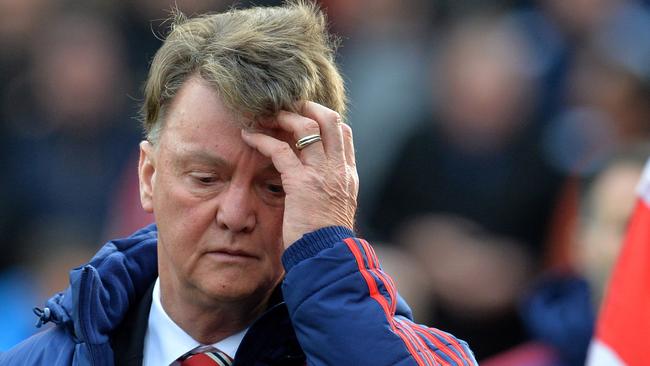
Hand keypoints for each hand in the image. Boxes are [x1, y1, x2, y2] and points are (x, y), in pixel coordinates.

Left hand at [241, 101, 357, 247]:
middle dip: (307, 107)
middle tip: (286, 106)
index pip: (343, 133)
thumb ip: (330, 192)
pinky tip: (249, 136)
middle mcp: (339, 169)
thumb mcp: (336, 211)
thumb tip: (318, 187)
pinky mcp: (301, 183)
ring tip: (265, 116)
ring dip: (284, 117)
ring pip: (307, 127)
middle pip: (330, 120)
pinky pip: (279, 150)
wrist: (329, 259)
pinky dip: (262, 139)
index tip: (304, 116)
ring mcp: (322, 174)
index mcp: (348, 175)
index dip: (323, 119)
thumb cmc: (326, 242)